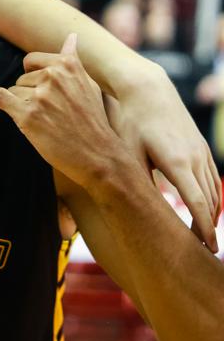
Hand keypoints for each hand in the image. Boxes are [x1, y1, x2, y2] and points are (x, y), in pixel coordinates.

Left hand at [0, 34, 125, 188]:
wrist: (99, 155)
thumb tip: (71, 36)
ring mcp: (40, 95)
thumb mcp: (88, 84)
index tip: (43, 90)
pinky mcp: (28, 115)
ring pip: (13, 92)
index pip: (30, 62)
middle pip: (21, 79)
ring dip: (23, 107)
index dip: (32, 76)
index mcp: (66, 65)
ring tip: (47, 121)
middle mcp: (53, 76)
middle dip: (30, 95)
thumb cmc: (92, 120)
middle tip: (52, 113)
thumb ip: (74, 60)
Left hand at [111, 64, 220, 250]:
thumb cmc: (129, 120)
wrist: (146, 88)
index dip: (204, 228)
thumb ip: (135, 178)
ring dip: (210, 214)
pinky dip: (211, 197)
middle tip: (203, 251)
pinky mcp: (200, 147)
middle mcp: (195, 158)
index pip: (196, 203)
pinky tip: (204, 209)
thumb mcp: (127, 150)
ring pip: (213, 190)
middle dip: (208, 228)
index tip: (209, 248)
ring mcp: (201, 151)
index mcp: (177, 162)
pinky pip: (212, 178)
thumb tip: (137, 207)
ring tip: (203, 236)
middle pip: (209, 202)